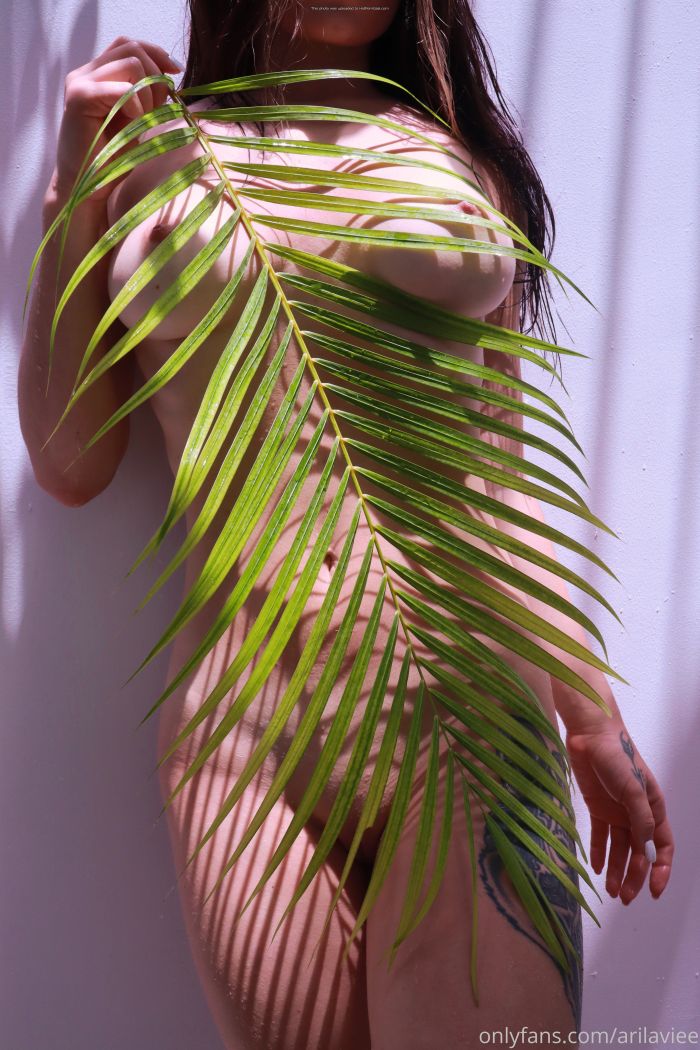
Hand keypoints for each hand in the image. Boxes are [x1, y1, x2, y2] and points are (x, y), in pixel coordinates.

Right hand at [52, 35, 182, 201]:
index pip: (129, 44)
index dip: (156, 53)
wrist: (89, 186)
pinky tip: (134, 122)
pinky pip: (121, 87)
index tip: (176, 72)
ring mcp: (80, 82)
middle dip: (156, 74)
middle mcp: (86, 72)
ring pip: (131, 61)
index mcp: (98, 74)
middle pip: (131, 47)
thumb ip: (148, 93)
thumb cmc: (114, 157)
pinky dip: (136, 104)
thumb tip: (170, 72)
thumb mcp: (138, 118)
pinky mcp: (79, 98)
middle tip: (159, 107)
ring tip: (143, 119)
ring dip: (148, 92)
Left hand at [565, 721, 673, 903]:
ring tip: (611, 891)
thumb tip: (647, 847)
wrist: (589, 736)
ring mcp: (616, 812)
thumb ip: (641, 818)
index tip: (654, 891)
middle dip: (635, 876)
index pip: (662, 846)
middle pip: (639, 852)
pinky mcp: (597, 808)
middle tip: (625, 898)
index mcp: (653, 808)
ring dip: (617, 870)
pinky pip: (600, 836)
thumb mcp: (634, 789)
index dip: (661, 870)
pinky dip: (599, 853)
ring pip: (619, 848)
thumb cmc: (617, 757)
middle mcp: (636, 814)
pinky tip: (597, 868)